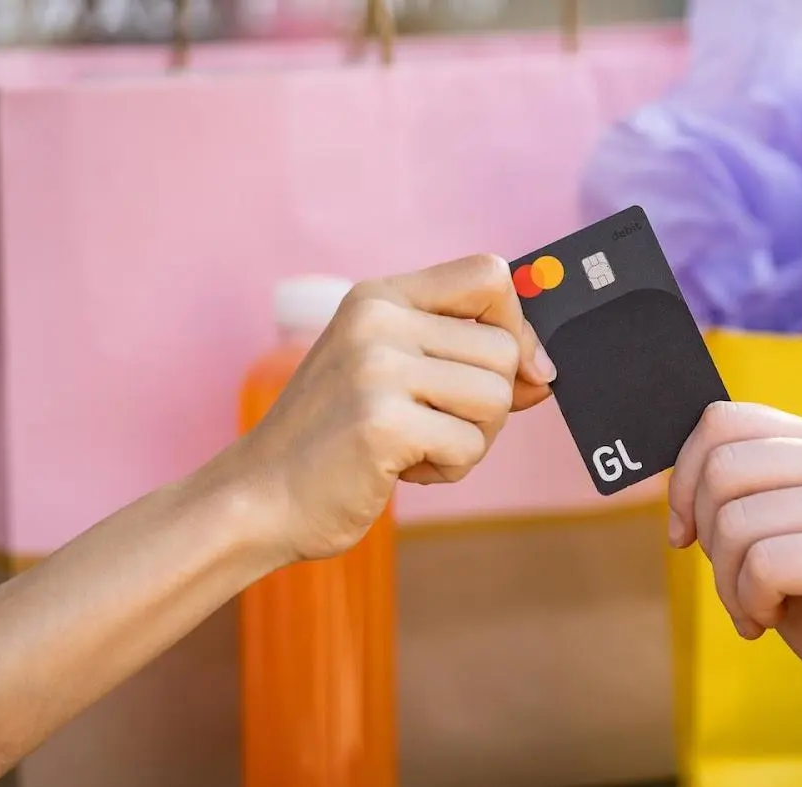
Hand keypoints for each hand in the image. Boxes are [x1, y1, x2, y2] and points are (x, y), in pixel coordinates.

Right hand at [227, 254, 555, 563]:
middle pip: (504, 349)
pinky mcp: (382, 423)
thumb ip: (461, 362)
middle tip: (438, 429)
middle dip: (490, 404)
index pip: (489, 274)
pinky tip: (400, 471)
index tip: (516, 369)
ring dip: (472, 440)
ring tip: (417, 448)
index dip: (518, 325)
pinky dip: (449, 470)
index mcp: (380, 298)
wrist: (258, 497)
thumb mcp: (390, 376)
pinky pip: (469, 445)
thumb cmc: (333, 442)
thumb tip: (542, 370)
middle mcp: (378, 321)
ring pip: (496, 398)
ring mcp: (377, 369)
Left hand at [667, 402, 801, 761]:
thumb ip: (738, 490)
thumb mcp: (775, 532)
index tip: (684, 532)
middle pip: (723, 469)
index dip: (684, 478)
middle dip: (709, 536)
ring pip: (735, 521)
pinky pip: (762, 565)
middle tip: (737, 581)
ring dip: (729, 581)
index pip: (725, 421)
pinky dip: (751, 602)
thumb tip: (668, 474)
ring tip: (760, 606)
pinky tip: (775, 619)